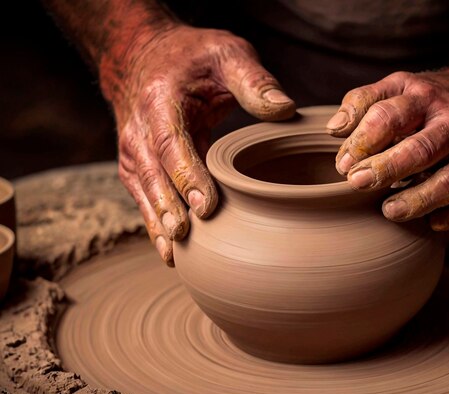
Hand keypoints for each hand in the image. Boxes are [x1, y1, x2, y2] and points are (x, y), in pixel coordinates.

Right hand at [109, 26, 294, 264]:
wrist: (144, 58)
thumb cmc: (192, 58)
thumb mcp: (226, 55)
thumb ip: (254, 81)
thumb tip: (285, 109)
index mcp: (161, 102)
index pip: (172, 144)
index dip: (188, 176)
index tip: (207, 205)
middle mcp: (140, 130)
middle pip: (153, 176)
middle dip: (170, 208)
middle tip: (189, 237)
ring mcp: (134, 151)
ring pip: (144, 192)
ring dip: (158, 224)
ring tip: (176, 255)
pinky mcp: (138, 166)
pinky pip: (143, 199)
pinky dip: (154, 225)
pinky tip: (170, 252)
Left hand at [326, 69, 448, 229]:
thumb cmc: (440, 100)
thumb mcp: (404, 87)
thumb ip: (366, 102)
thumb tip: (334, 129)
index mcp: (425, 97)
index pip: (388, 116)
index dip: (361, 141)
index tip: (343, 164)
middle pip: (419, 149)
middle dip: (385, 169)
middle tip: (357, 184)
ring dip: (417, 199)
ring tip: (389, 211)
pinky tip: (432, 223)